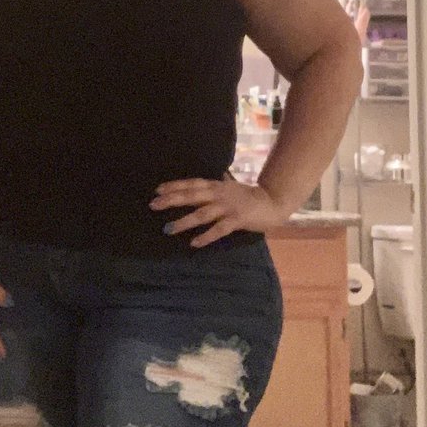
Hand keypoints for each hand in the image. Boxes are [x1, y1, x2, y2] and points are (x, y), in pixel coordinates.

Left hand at [149, 174, 289, 247]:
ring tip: (168, 229)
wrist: (273, 202)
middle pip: (192, 196)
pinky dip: (206, 236)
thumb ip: (216, 186)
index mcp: (217, 186)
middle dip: (172, 200)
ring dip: (184, 221)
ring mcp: (229, 207)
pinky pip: (219, 229)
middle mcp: (220, 194)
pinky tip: (194, 243)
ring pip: (202, 213)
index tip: (157, 190)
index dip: (174, 186)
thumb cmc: (249, 196)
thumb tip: (202, 183)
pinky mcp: (238, 220)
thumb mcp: (229, 188)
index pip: (192, 183)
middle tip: (153, 205)